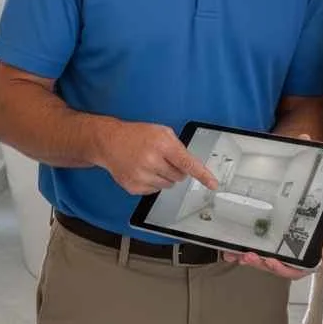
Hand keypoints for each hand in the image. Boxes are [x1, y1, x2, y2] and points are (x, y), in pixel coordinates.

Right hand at [96, 121, 217, 195]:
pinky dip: (152, 182)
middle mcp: (151, 161)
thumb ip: (177, 146)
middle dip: (176, 170)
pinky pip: (154, 191)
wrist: (109, 142)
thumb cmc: (137, 135)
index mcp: (162, 144)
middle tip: (163, 159)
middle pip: (179, 177)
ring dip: (164, 177)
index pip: (187, 163)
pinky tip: (142, 170)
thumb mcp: (160, 131)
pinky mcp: (134, 187)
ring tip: (150, 164)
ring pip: (167, 186)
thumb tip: (189, 166)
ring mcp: (141, 175)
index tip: (213, 184)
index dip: (202, 175)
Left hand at [224, 220, 322, 276]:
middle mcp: (296, 262)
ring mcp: (288, 254)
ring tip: (234, 254)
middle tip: (245, 256)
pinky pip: (266, 249)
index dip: (281, 268)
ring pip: (267, 259)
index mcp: (310, 264)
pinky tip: (238, 246)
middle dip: (259, 263)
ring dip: (250, 258)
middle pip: (274, 267)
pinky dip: (252, 249)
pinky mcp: (282, 244)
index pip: (293, 270)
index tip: (270, 261)